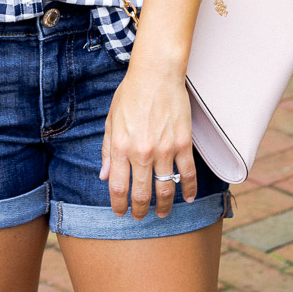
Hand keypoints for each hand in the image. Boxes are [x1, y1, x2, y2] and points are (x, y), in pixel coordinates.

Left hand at [100, 62, 195, 218]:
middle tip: (139, 217)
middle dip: (139, 210)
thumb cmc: (130, 93)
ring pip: (165, 189)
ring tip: (162, 214)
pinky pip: (187, 174)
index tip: (120, 212)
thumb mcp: (111, 120)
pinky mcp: (182, 144)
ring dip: (164, 207)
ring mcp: (164, 150)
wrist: (156, 74)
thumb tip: (103, 175)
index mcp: (120, 146)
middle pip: (141, 194)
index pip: (118, 187)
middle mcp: (141, 152)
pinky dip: (189, 189)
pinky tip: (189, 198)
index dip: (119, 205)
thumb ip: (107, 149)